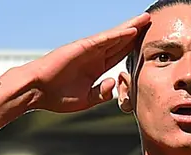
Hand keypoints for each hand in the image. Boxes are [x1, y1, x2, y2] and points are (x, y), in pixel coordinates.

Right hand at [21, 14, 150, 112]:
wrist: (37, 91)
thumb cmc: (57, 96)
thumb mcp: (86, 100)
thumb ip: (101, 94)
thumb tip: (112, 84)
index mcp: (97, 67)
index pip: (120, 55)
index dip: (134, 48)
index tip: (149, 43)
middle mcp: (95, 56)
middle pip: (121, 41)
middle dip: (137, 33)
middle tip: (152, 24)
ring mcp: (89, 50)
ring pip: (115, 36)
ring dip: (131, 28)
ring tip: (146, 19)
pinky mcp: (82, 47)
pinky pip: (104, 40)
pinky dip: (118, 35)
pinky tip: (131, 30)